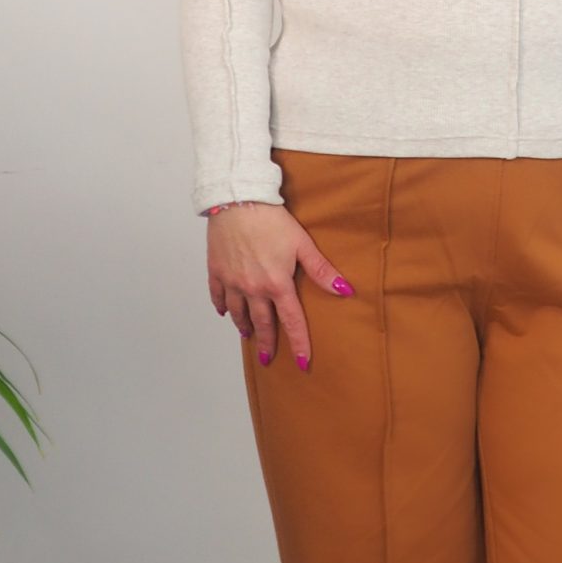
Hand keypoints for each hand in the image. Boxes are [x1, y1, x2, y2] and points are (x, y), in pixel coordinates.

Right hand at [205, 203, 355, 369]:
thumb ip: (322, 271)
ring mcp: (232, 281)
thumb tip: (345, 290)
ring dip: (244, 326)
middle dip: (266, 342)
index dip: (298, 343)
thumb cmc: (270, 219)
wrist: (237, 200)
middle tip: (267, 358)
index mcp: (276, 284)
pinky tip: (225, 312)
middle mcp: (253, 288)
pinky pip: (217, 296)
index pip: (291, 321)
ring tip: (248, 335)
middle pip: (262, 323)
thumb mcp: (302, 244)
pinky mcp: (216, 271)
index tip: (302, 362)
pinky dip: (222, 307)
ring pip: (238, 313)